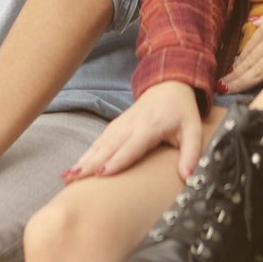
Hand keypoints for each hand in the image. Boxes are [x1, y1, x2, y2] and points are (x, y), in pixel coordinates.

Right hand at [66, 80, 202, 181]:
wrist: (169, 83)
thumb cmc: (180, 110)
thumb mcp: (193, 130)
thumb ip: (191, 154)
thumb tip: (188, 177)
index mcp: (151, 126)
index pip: (132, 145)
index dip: (116, 159)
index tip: (101, 173)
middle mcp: (132, 124)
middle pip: (109, 145)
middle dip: (91, 162)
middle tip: (74, 178)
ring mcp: (121, 123)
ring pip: (100, 143)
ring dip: (84, 159)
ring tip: (68, 176)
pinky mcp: (115, 125)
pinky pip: (99, 141)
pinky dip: (86, 153)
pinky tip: (76, 166)